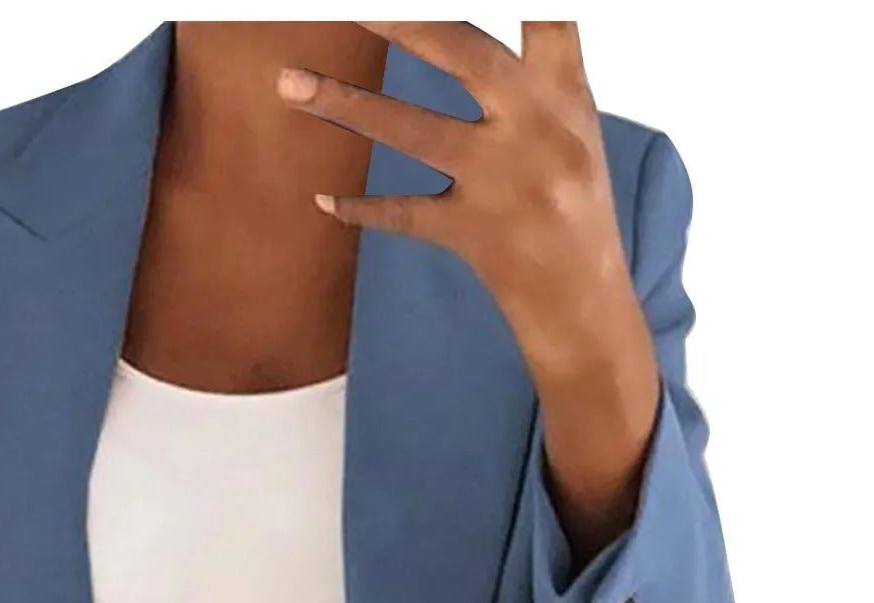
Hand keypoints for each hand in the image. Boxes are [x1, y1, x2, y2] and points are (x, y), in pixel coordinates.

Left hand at [277, 23, 638, 369]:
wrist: (584, 302)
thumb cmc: (572, 200)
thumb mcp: (571, 122)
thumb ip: (537, 64)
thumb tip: (454, 27)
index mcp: (564, 92)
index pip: (546, 13)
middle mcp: (536, 128)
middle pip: (461, 53)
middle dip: (401, 20)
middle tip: (350, 1)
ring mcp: (502, 184)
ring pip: (411, 131)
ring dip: (344, 106)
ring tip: (289, 82)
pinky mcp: (473, 235)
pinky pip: (404, 215)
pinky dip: (361, 209)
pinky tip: (323, 200)